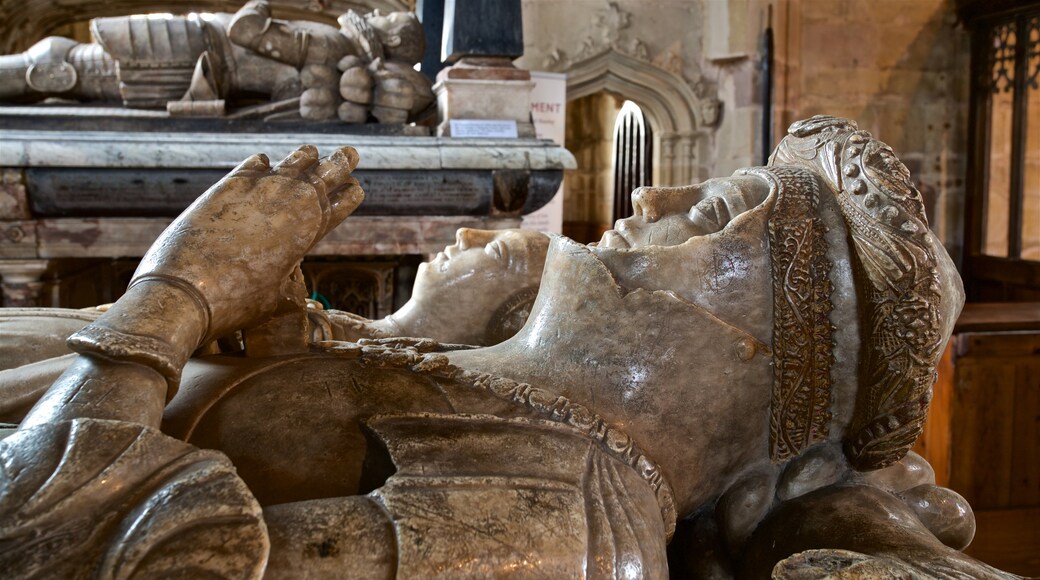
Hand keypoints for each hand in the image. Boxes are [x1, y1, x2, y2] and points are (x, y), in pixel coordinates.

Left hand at [135, 145, 362, 340]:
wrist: (186, 292)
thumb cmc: (234, 305)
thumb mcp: (273, 298)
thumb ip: (286, 281)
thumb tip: (291, 286)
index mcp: (308, 233)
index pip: (339, 206)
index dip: (349, 195)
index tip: (357, 186)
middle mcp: (290, 205)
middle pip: (324, 176)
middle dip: (339, 164)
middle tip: (350, 154)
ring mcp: (260, 189)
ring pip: (293, 163)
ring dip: (305, 158)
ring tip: (311, 152)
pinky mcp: (228, 185)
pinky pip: (254, 165)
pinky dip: (262, 164)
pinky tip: (265, 162)